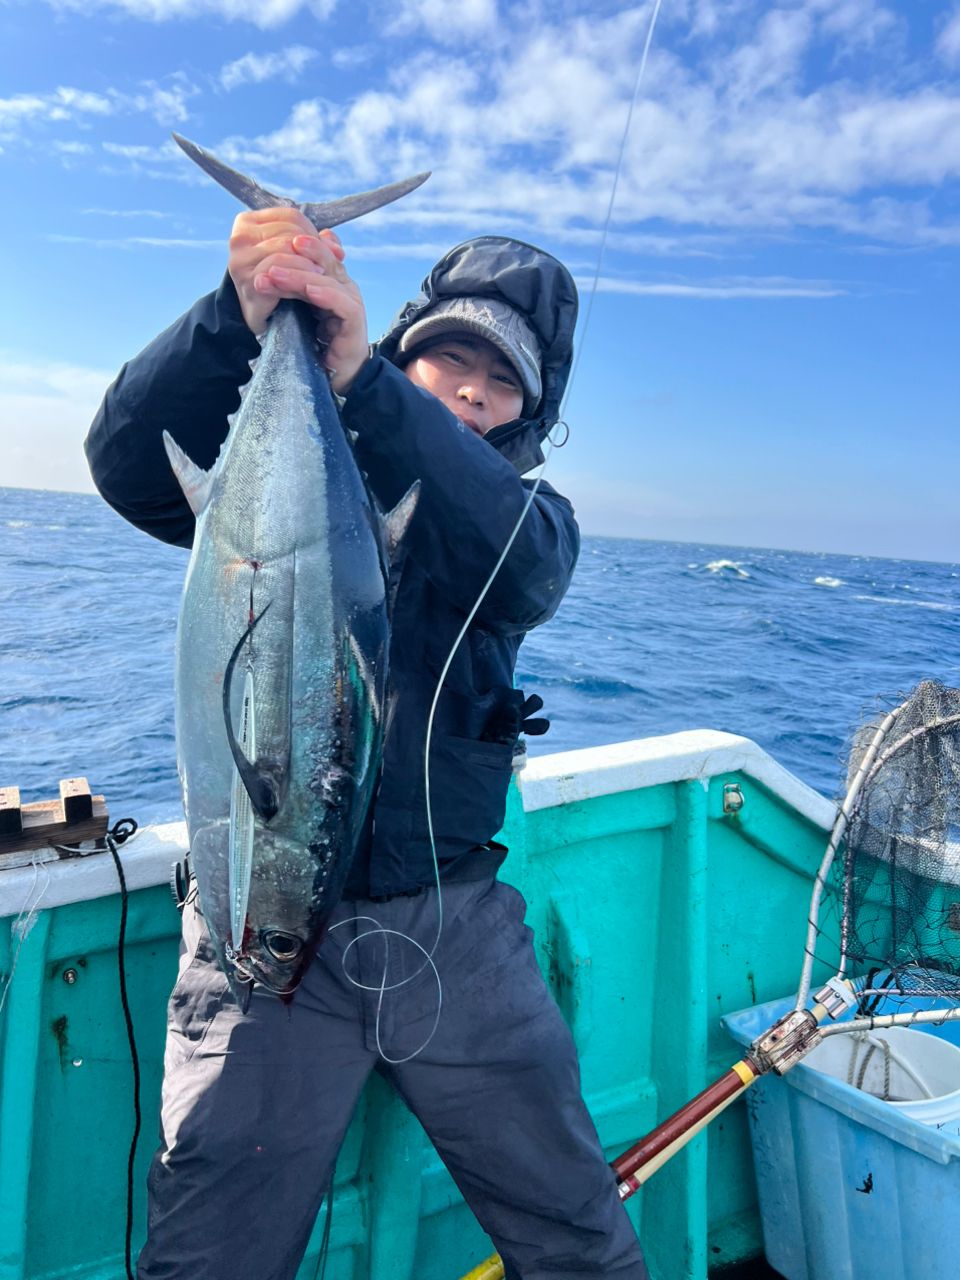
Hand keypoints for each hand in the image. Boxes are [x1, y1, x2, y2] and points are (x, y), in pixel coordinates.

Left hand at [227, 209, 369, 393]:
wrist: (337, 375)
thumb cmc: (316, 342)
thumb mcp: (298, 309)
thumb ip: (291, 287)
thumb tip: (269, 267)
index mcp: (332, 279)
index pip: (318, 253)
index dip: (300, 244)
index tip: (273, 239)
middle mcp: (344, 286)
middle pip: (324, 261)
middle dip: (298, 254)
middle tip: (272, 249)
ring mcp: (351, 302)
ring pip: (328, 281)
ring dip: (300, 276)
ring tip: (275, 274)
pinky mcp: (355, 322)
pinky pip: (342, 304)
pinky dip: (325, 295)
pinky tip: (307, 291)